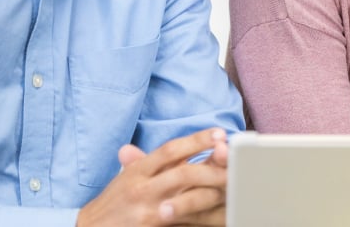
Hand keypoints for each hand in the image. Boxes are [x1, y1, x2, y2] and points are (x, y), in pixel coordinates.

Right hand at [76, 128, 230, 226]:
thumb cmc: (113, 203)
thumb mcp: (126, 177)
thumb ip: (143, 160)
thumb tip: (147, 143)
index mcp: (139, 171)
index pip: (170, 149)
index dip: (197, 139)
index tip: (220, 133)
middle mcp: (144, 189)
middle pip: (186, 173)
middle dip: (214, 167)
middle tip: (236, 162)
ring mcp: (150, 212)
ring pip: (190, 198)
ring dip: (215, 191)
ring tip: (236, 185)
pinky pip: (188, 222)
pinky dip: (207, 216)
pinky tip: (224, 213)